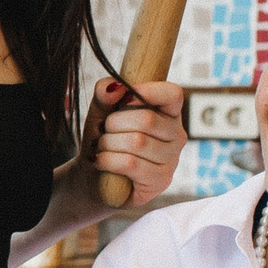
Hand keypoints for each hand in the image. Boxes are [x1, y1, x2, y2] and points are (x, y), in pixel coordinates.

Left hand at [83, 78, 187, 207]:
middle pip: (147, 119)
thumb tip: (116, 87)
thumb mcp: (99, 113)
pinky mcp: (160, 181)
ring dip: (108, 144)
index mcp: (167, 113)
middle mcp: (176, 135)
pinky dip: (108, 160)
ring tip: (101, 148)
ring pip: (137, 142)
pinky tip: (101, 161)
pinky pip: (131, 164)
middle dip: (114, 124)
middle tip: (103, 132)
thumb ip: (104, 94)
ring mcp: (171, 160)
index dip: (148, 92)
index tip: (124, 99)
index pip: (173, 94)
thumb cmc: (101, 141)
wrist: (91, 177)